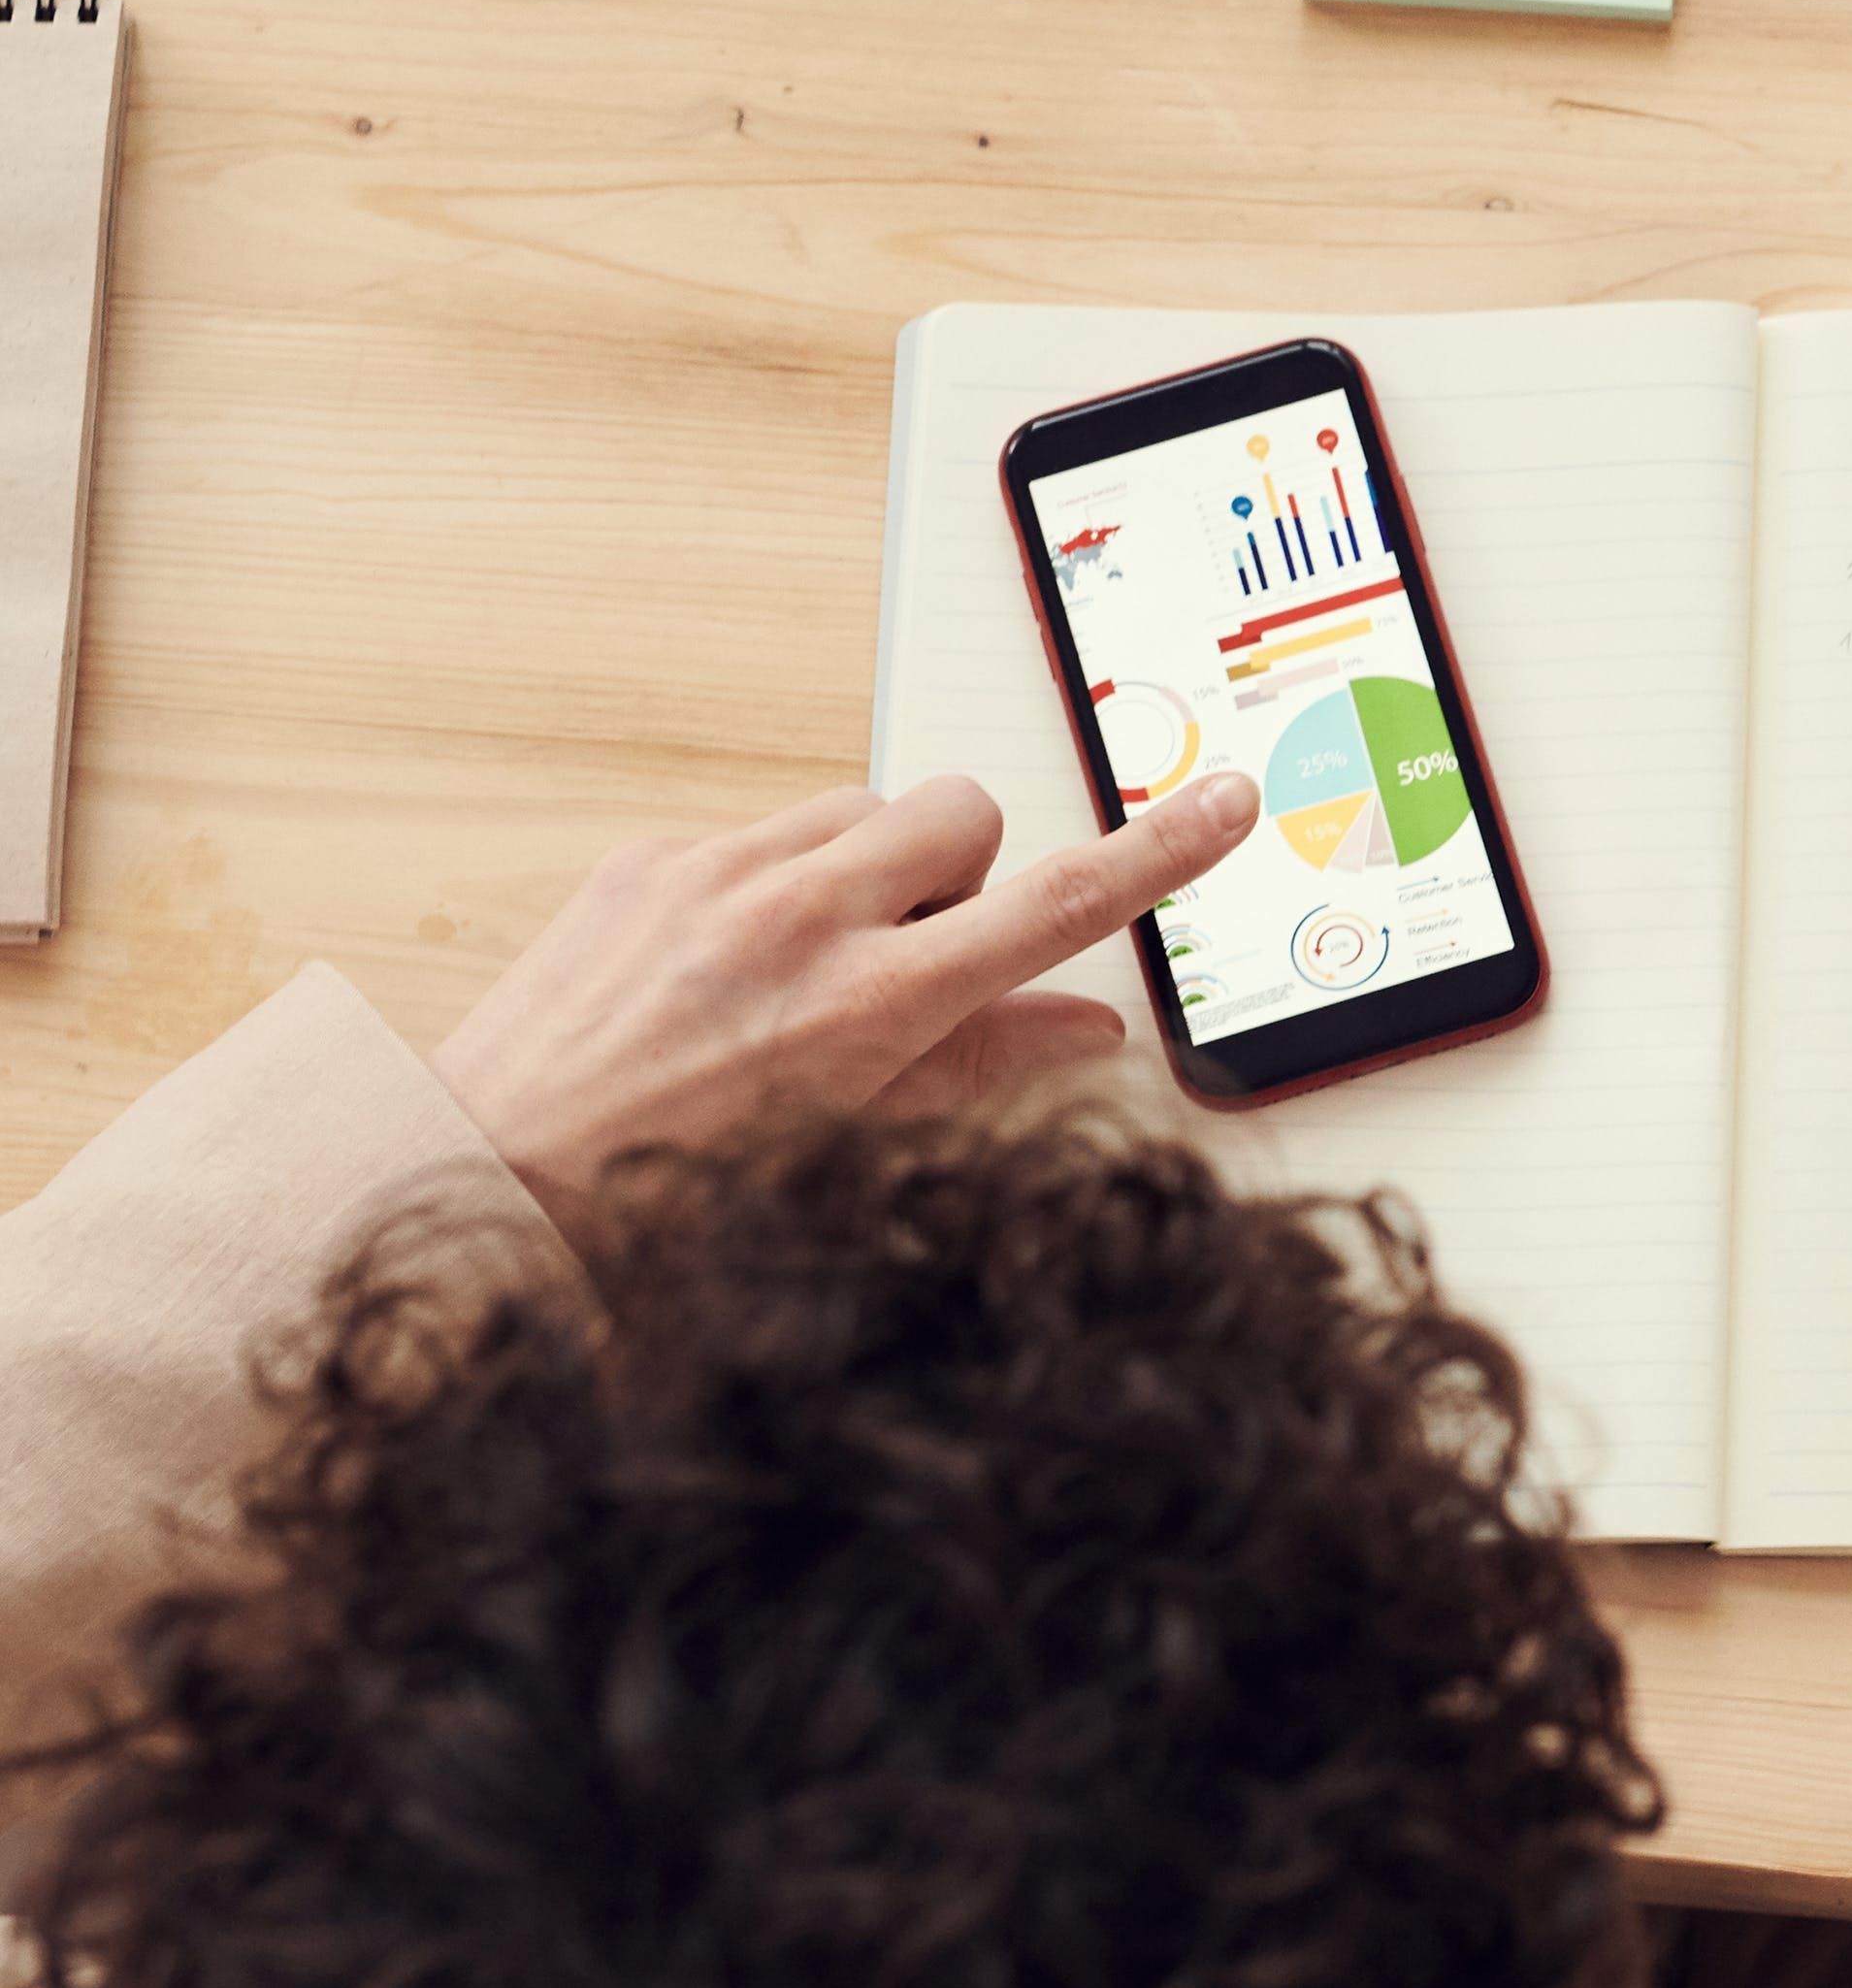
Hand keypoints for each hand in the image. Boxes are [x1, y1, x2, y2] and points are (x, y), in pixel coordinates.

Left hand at [430, 767, 1260, 1229]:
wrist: (493, 1165)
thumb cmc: (671, 1185)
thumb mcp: (854, 1140)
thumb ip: (981, 1064)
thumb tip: (1087, 1026)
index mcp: (870, 1003)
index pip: (1055, 904)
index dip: (1157, 851)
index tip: (1223, 803)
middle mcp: (800, 918)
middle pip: (963, 811)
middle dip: (965, 869)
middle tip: (922, 954)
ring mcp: (718, 873)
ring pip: (867, 808)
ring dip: (872, 867)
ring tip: (817, 962)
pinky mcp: (653, 856)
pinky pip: (765, 830)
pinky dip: (775, 881)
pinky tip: (730, 964)